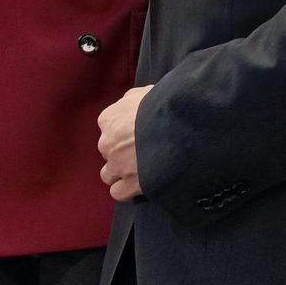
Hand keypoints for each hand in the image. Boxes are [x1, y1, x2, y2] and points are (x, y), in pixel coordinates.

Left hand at [99, 85, 151, 201]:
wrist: (178, 127)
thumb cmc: (162, 105)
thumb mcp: (144, 92)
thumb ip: (132, 100)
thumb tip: (131, 105)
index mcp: (108, 119)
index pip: (108, 127)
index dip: (122, 131)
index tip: (136, 132)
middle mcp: (107, 143)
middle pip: (108, 151)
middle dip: (121, 152)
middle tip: (142, 151)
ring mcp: (117, 165)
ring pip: (108, 174)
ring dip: (120, 173)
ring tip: (139, 170)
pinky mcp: (130, 184)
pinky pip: (118, 192)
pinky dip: (126, 190)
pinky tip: (139, 185)